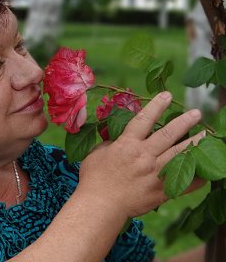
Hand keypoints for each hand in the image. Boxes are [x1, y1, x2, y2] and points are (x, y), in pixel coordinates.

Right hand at [79, 91, 204, 217]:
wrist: (99, 206)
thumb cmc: (94, 178)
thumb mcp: (97, 153)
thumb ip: (111, 143)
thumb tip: (120, 138)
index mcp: (128, 144)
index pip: (144, 119)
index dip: (156, 105)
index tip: (167, 95)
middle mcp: (144, 156)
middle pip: (168, 134)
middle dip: (184, 122)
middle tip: (197, 113)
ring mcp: (154, 174)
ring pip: (180, 154)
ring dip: (195, 143)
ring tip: (207, 135)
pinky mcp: (160, 191)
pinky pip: (184, 183)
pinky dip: (197, 177)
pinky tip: (205, 170)